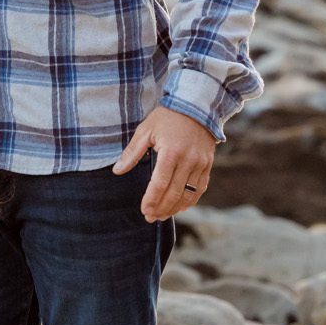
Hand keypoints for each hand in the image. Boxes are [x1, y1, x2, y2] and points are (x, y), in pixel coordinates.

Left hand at [113, 106, 215, 221]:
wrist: (196, 107)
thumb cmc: (167, 117)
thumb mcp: (146, 130)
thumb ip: (132, 152)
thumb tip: (117, 171)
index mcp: (171, 152)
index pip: (160, 183)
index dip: (151, 200)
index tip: (144, 210)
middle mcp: (188, 160)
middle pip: (175, 193)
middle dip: (162, 208)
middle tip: (150, 217)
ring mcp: (200, 164)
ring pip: (189, 194)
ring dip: (175, 208)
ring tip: (162, 216)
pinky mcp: (208, 165)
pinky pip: (200, 189)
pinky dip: (190, 201)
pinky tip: (179, 207)